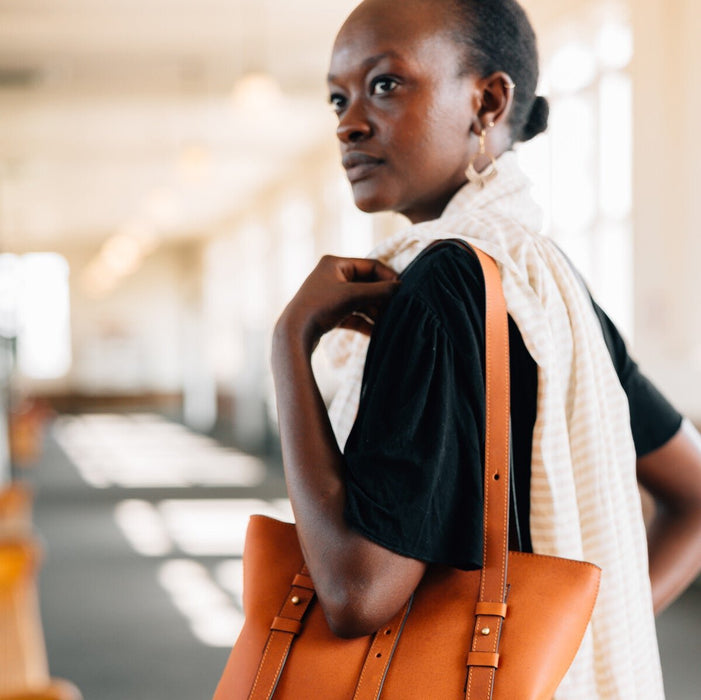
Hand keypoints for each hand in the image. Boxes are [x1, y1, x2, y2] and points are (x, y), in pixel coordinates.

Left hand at [276, 255, 399, 351]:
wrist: (293, 336)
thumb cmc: (319, 309)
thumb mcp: (352, 296)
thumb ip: (379, 291)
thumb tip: (400, 287)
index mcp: (335, 263)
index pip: (371, 266)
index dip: (388, 278)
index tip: (402, 292)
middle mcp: (332, 276)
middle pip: (367, 284)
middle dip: (382, 298)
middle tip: (398, 309)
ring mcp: (330, 295)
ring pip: (361, 301)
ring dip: (375, 312)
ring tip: (389, 323)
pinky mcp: (329, 313)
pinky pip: (353, 315)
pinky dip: (365, 322)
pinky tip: (376, 333)